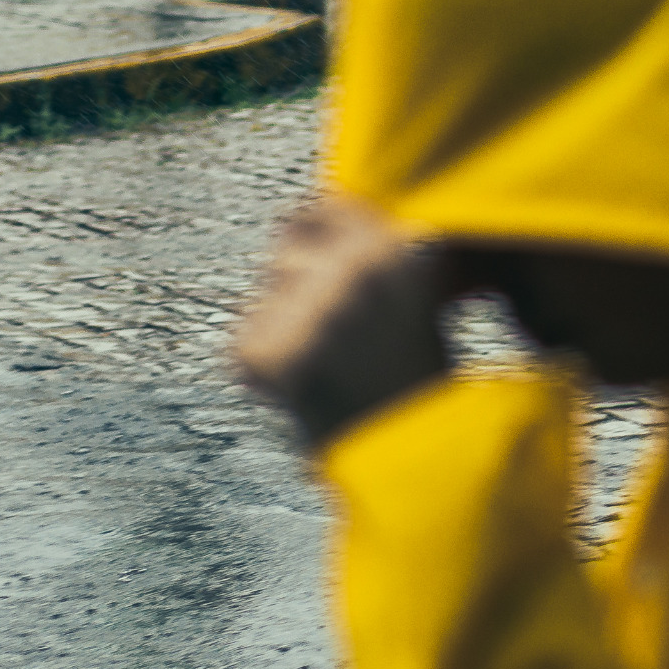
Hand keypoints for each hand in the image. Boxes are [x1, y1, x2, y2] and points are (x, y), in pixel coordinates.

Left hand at [233, 197, 450, 447]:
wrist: (413, 461)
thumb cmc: (421, 382)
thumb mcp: (421, 296)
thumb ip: (376, 249)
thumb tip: (323, 207)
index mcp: (393, 246)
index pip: (320, 207)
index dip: (320, 236)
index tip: (324, 261)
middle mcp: (345, 269)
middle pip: (284, 247)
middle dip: (296, 277)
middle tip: (326, 323)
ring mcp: (301, 310)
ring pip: (265, 293)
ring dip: (283, 320)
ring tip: (326, 364)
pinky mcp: (261, 351)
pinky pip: (247, 337)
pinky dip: (266, 363)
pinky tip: (303, 388)